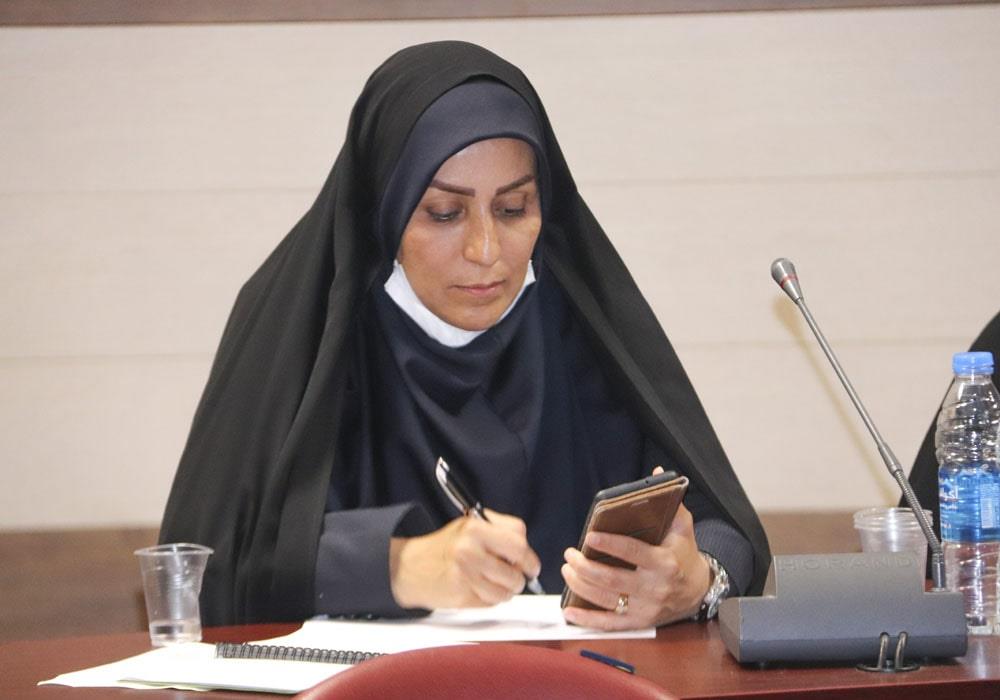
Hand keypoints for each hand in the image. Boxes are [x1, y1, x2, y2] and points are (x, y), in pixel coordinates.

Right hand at [389, 509, 541, 609]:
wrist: (410, 567)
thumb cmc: (444, 547)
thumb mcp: (470, 526)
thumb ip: (500, 532)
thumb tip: (526, 551)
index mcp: (475, 528)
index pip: (518, 541)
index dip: (529, 555)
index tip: (530, 565)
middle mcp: (470, 550)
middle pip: (516, 569)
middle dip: (522, 576)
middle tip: (519, 577)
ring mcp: (466, 575)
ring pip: (507, 590)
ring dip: (506, 591)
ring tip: (494, 583)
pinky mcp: (462, 596)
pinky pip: (492, 602)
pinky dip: (491, 599)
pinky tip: (480, 589)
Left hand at [560, 501, 710, 630]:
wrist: (697, 590)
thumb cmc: (683, 553)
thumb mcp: (682, 527)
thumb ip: (670, 501)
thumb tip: (658, 473)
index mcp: (665, 563)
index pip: (633, 552)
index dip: (610, 544)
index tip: (589, 536)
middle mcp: (655, 588)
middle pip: (612, 579)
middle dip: (585, 566)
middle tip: (570, 553)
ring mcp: (646, 609)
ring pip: (605, 600)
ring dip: (580, 585)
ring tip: (567, 569)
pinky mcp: (638, 622)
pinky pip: (608, 624)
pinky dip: (586, 620)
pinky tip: (569, 610)